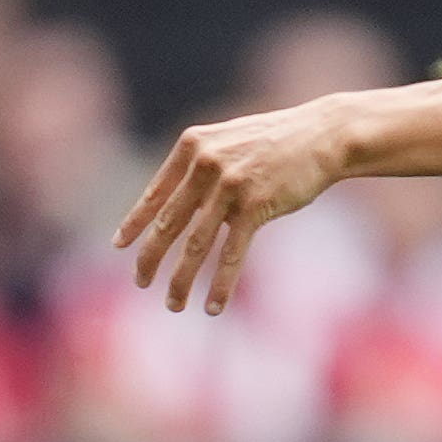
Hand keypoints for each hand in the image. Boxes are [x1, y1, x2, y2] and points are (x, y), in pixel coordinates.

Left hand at [116, 104, 347, 314]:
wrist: (322, 135)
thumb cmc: (275, 141)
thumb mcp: (228, 144)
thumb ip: (200, 171)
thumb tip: (178, 213)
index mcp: (192, 147)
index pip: (155, 193)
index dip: (135, 222)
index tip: (119, 245)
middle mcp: (205, 164)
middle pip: (168, 223)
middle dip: (151, 259)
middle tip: (140, 283)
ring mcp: (230, 185)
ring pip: (196, 244)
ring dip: (181, 279)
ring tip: (173, 303)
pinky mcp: (256, 205)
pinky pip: (231, 253)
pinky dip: (221, 284)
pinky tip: (213, 306)